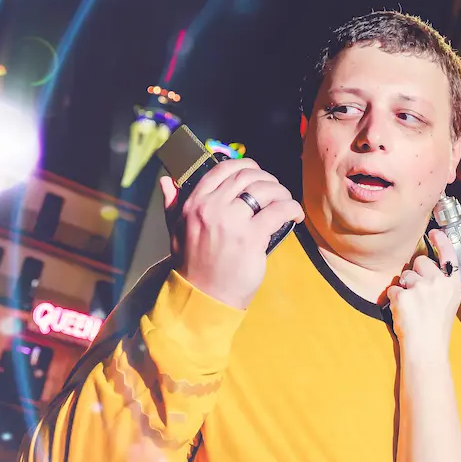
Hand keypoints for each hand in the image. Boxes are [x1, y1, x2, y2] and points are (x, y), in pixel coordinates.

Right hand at [159, 159, 302, 309]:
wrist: (204, 296)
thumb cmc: (193, 265)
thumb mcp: (175, 230)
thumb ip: (172, 204)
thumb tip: (166, 181)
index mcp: (194, 202)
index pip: (223, 169)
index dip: (246, 165)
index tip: (257, 173)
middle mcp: (211, 207)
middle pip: (248, 176)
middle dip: (267, 179)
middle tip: (275, 191)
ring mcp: (232, 221)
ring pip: (265, 189)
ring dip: (282, 192)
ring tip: (285, 202)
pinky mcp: (252, 236)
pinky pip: (279, 210)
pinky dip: (292, 208)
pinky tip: (294, 215)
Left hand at [386, 229, 460, 352]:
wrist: (427, 347)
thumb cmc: (436, 328)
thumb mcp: (448, 301)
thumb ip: (442, 283)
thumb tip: (429, 268)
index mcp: (452, 284)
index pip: (449, 254)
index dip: (441, 241)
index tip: (435, 232)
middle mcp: (439, 282)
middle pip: (420, 261)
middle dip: (415, 273)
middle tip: (418, 294)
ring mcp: (422, 287)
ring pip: (404, 275)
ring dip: (404, 288)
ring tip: (412, 307)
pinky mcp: (405, 295)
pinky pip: (393, 289)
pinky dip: (395, 300)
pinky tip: (404, 312)